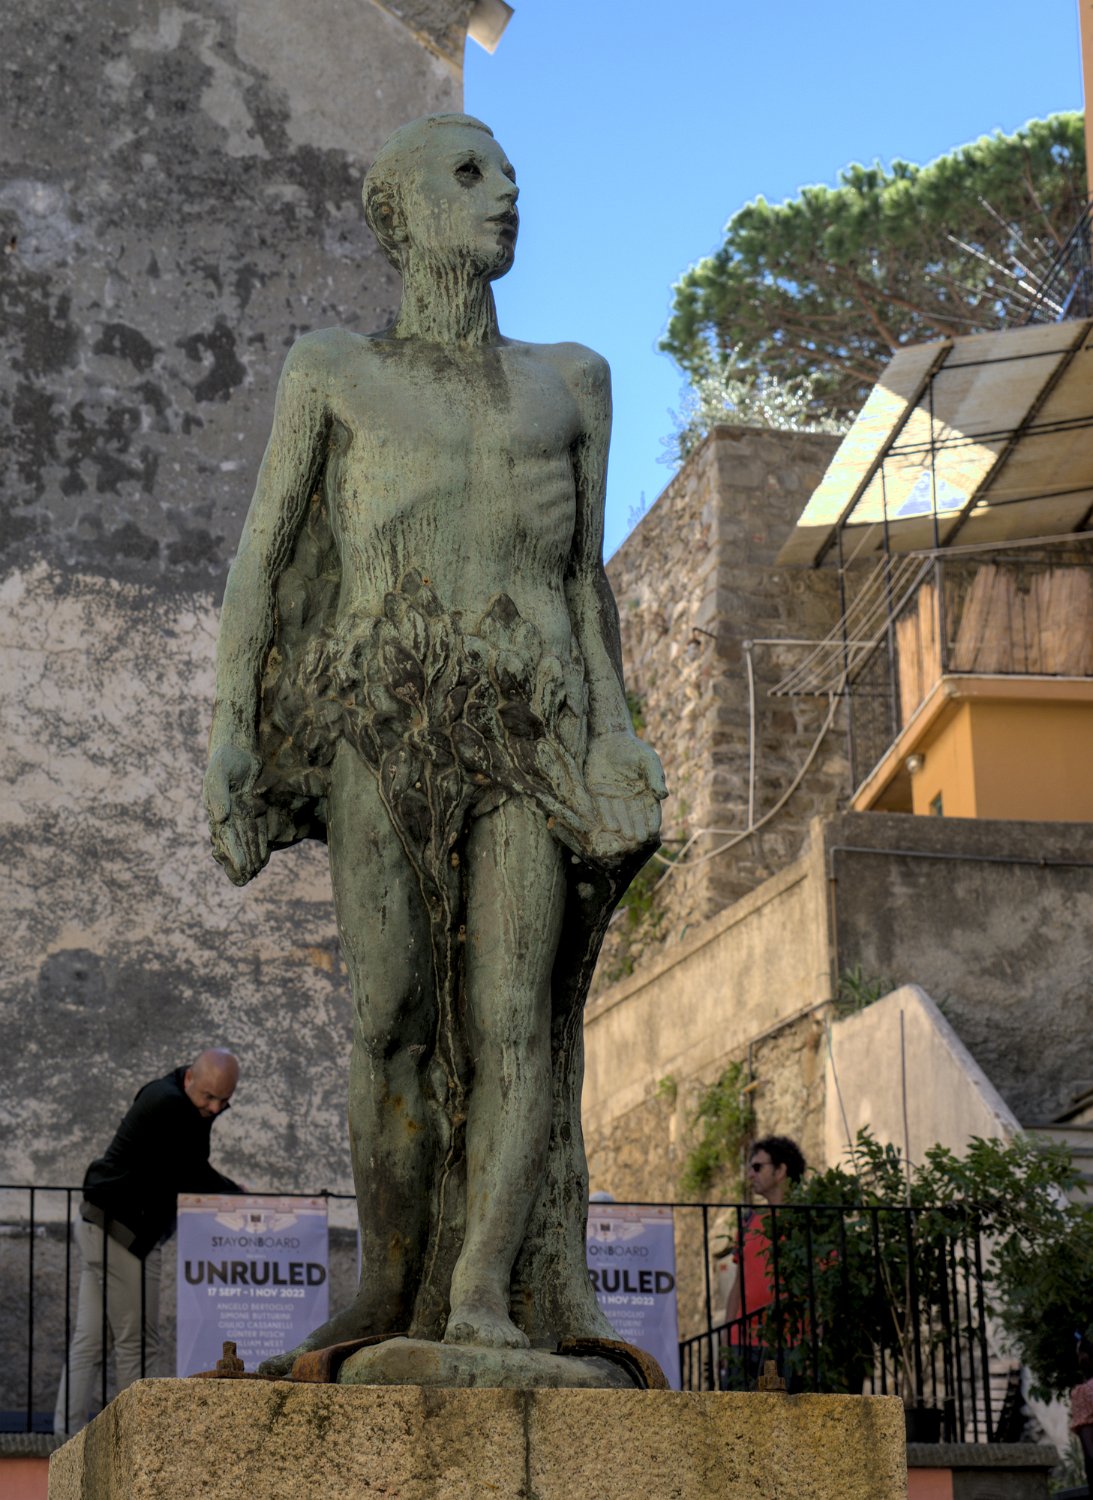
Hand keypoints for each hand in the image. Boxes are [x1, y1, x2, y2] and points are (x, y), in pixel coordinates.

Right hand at [203, 743, 268, 885]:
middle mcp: (226, 815)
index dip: (234, 853)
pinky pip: (255, 829)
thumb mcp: (220, 773)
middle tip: (248, 878)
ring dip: (250, 856)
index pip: (226, 836)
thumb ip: (218, 795)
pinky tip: (264, 857)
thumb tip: (220, 819)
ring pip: (245, 839)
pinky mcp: (251, 808)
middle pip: (234, 842)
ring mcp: (238, 813)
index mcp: (216, 810)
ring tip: (256, 872)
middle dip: (241, 860)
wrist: (237, 746)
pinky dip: (259, 843)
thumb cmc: (226, 758)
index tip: (242, 867)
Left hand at [583, 730, 667, 859]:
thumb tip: (664, 795)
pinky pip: (604, 808)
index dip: (652, 820)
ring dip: (624, 826)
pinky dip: (608, 818)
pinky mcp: (598, 793)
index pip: (650, 809)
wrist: (608, 737)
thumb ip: (655, 776)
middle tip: (640, 839)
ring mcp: (614, 797)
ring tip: (628, 836)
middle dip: (638, 827)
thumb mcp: (647, 760)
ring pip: (620, 815)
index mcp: (645, 791)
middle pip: (635, 816)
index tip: (654, 830)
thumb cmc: (632, 748)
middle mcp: (630, 797)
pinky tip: (612, 827)